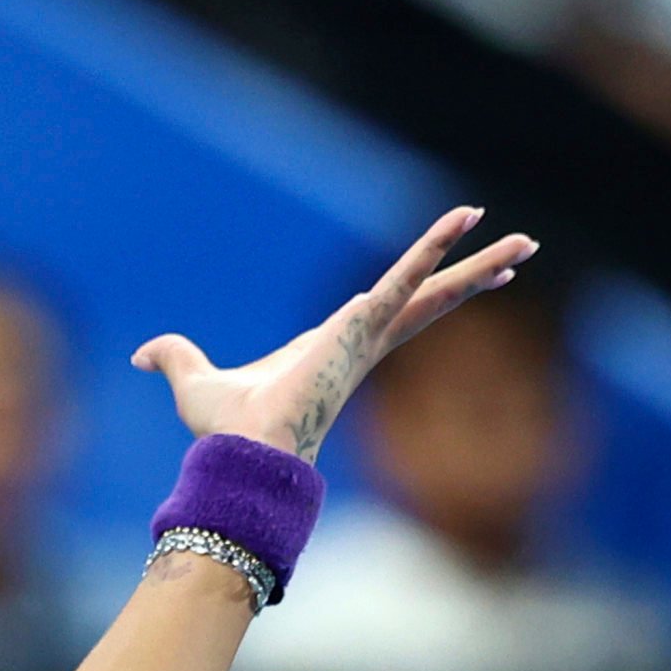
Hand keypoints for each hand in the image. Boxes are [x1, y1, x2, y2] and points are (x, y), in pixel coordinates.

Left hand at [130, 206, 536, 460]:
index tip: (452, 275)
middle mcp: (362, 341)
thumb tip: (143, 353)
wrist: (243, 451)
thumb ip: (175, 358)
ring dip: (477, 263)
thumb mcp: (195, 380)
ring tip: (527, 243)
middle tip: (519, 255)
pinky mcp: (363, 327)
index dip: (421, 289)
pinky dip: (432, 248)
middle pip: (429, 300)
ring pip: (431, 289)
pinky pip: (404, 280)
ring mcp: (368, 335)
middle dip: (472, 277)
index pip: (391, 310)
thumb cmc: (226, 431)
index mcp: (335, 347)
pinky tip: (464, 219)